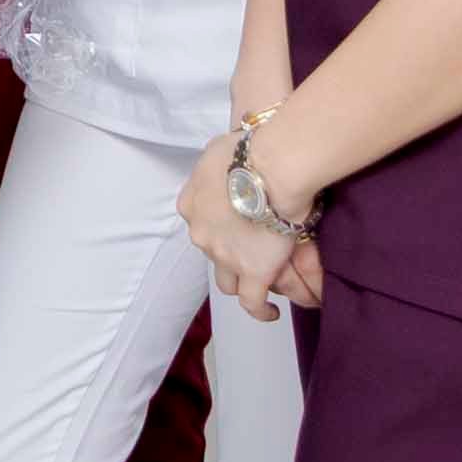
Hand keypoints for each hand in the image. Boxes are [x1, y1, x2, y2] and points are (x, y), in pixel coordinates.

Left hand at [174, 134, 322, 317]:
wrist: (270, 169)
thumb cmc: (249, 150)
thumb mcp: (219, 149)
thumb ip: (218, 164)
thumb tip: (227, 164)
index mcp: (191, 203)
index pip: (200, 220)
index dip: (217, 222)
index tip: (234, 221)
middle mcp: (201, 233)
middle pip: (211, 250)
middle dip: (228, 251)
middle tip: (251, 248)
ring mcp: (224, 256)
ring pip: (226, 281)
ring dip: (238, 281)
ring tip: (254, 282)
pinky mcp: (252, 273)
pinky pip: (252, 302)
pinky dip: (260, 311)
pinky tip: (269, 312)